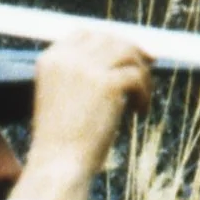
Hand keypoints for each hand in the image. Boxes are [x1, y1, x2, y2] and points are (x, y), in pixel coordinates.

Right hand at [11, 31, 150, 199]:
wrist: (59, 165)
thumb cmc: (64, 140)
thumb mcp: (66, 99)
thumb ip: (85, 74)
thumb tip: (126, 55)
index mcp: (51, 59)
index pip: (85, 34)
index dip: (110, 40)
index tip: (129, 54)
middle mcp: (67, 58)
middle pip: (110, 39)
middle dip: (132, 52)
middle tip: (148, 68)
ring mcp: (87, 68)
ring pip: (128, 54)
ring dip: (141, 74)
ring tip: (140, 100)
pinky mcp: (107, 84)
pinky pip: (137, 76)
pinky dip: (144, 94)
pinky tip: (139, 112)